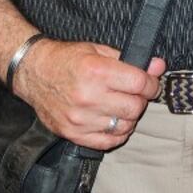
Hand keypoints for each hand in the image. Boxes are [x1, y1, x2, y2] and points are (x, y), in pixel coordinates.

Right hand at [13, 38, 166, 150]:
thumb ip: (129, 60)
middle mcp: (88, 96)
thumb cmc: (66, 59)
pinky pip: (108, 142)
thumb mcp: (98, 50)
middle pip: (135, 107)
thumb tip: (158, 66)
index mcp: (96, 71)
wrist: (34, 72)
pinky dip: (116, 133)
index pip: (140, 84)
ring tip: (121, 106)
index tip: (150, 83)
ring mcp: (80, 118)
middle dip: (140, 100)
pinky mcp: (73, 133)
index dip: (151, 83)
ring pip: (124, 126)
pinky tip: (112, 120)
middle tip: (134, 93)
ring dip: (129, 117)